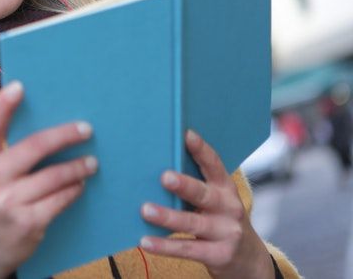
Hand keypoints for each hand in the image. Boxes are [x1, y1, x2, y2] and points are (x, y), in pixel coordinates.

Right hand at [0, 81, 97, 278]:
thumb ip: (1, 152)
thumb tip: (42, 125)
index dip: (2, 105)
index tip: (19, 86)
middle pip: (35, 147)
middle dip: (65, 135)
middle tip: (86, 129)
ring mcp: (10, 202)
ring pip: (55, 175)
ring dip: (78, 167)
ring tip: (91, 162)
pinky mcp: (29, 223)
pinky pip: (61, 198)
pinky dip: (74, 189)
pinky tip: (79, 185)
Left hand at [139, 130, 273, 278]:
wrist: (248, 260)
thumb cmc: (220, 220)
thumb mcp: (216, 200)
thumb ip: (195, 185)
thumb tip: (157, 166)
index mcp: (226, 188)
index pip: (214, 165)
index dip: (201, 150)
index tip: (187, 135)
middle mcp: (229, 208)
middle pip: (204, 194)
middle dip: (185, 185)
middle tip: (164, 176)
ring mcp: (225, 232)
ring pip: (193, 222)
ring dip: (168, 217)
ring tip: (145, 210)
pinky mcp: (218, 255)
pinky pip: (188, 249)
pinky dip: (165, 246)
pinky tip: (145, 241)